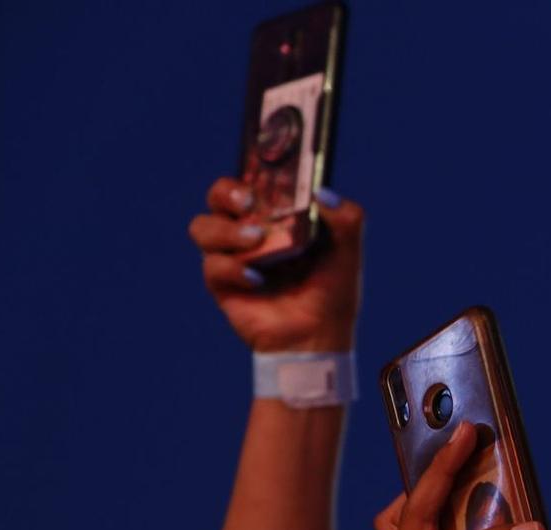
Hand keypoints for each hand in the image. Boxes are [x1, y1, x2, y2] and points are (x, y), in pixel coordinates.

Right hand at [189, 179, 362, 352]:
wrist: (317, 337)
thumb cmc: (332, 293)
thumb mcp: (347, 253)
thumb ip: (346, 219)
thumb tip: (322, 191)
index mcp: (276, 216)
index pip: (253, 181)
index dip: (250, 171)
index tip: (261, 173)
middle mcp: (249, 230)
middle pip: (217, 195)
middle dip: (226, 192)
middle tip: (248, 201)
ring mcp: (232, 255)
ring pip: (203, 226)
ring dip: (226, 230)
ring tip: (256, 241)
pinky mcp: (221, 282)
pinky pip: (212, 265)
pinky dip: (232, 269)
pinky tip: (257, 280)